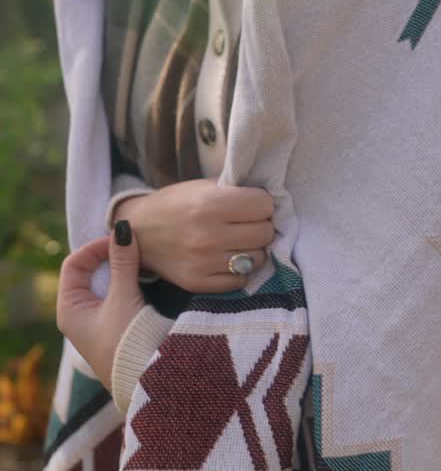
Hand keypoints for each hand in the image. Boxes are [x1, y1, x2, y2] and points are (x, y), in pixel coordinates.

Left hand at [57, 223, 144, 392]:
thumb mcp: (123, 298)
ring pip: (105, 284)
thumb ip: (123, 263)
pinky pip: (118, 295)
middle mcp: (80, 315)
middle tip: (132, 246)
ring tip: (141, 259)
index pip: (74, 264)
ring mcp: (98, 321)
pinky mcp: (117, 327)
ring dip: (121, 269)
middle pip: (89, 272)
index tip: (120, 240)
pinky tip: (145, 278)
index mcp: (69, 309)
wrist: (148, 383)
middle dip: (109, 256)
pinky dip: (129, 282)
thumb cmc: (128, 343)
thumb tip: (123, 229)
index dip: (94, 248)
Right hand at [113, 180, 274, 292]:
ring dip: (252, 249)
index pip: (264, 205)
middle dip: (260, 225)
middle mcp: (208, 235)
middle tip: (245, 223)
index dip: (261, 203)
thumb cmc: (174, 204)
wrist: (137, 231)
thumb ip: (236, 191)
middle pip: (265, 232)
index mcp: (210, 204)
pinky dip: (238, 271)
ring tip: (236, 241)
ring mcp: (204, 263)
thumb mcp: (202, 186)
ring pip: (258, 258)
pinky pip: (240, 280)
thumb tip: (273, 199)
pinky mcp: (198, 283)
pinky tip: (225, 258)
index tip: (251, 204)